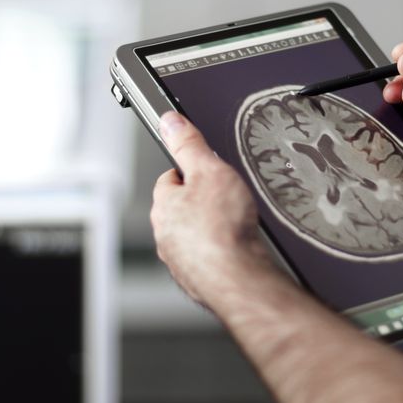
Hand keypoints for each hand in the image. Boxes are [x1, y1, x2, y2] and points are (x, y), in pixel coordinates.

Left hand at [151, 112, 277, 309]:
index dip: (190, 172)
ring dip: (209, 230)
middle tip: (226, 200)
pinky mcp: (195, 280)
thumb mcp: (210, 170)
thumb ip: (189, 144)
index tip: (205, 171)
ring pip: (192, 236)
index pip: (170, 179)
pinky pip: (205, 259)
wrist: (238, 278)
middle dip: (200, 203)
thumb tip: (170, 121)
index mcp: (164, 205)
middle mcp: (165, 234)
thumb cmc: (223, 229)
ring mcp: (179, 260)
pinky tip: (235, 249)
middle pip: (180, 209)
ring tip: (233, 226)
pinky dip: (217, 253)